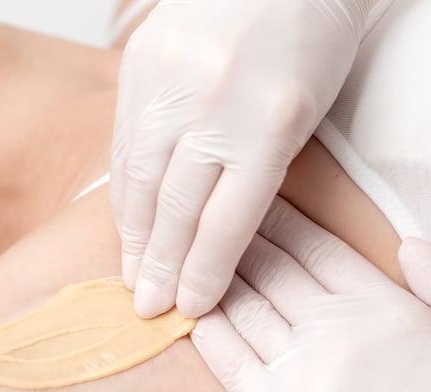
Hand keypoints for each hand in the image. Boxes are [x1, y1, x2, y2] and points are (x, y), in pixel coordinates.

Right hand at [112, 0, 370, 318]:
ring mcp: (169, 81)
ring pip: (140, 179)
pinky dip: (123, 188)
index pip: (226, 221)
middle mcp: (213, 104)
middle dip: (161, 266)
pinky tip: (125, 221)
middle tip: (148, 307)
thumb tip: (206, 248)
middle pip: (176, 208)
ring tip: (131, 274)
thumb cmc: (306, 43)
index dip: (204, 273)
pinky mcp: (139, 63)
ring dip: (132, 236)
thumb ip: (257, 177)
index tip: (190, 308)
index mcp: (269, 123)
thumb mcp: (303, 117)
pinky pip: (124, 141)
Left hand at [191, 200, 430, 391]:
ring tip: (192, 250)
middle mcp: (336, 334)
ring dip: (217, 273)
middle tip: (210, 211)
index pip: (321, 248)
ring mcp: (299, 378)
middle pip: (273, 268)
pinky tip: (191, 309)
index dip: (286, 217)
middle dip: (240, 233)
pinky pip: (227, 362)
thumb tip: (413, 242)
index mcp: (390, 311)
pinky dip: (207, 330)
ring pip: (244, 307)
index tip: (262, 196)